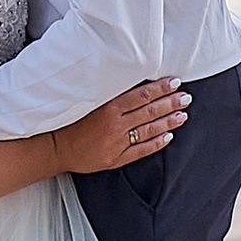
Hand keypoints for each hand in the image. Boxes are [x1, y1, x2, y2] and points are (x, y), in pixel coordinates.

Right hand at [54, 79, 190, 178]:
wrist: (54, 146)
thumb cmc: (67, 119)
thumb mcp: (86, 100)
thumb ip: (107, 92)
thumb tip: (130, 81)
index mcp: (108, 107)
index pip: (141, 95)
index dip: (160, 88)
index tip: (174, 82)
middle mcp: (115, 124)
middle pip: (149, 111)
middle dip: (170, 103)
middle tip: (186, 97)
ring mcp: (117, 143)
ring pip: (148, 130)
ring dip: (168, 122)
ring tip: (183, 115)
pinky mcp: (115, 158)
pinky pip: (141, 150)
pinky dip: (156, 143)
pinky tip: (169, 137)